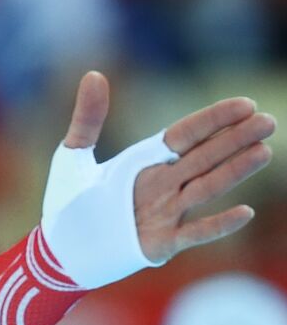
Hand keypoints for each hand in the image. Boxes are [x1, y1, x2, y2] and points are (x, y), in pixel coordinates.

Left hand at [64, 71, 275, 262]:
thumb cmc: (67, 203)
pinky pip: (193, 233)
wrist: (58, 250)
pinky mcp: (160, 244)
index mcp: (146, 162)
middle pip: (205, 157)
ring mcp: (165, 214)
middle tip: (269, 122)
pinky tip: (244, 212)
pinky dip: (217, 225)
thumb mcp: (73, 156)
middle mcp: (162, 185)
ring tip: (264, 152)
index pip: (187, 135)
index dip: (215, 120)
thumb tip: (94, 74)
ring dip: (235, 172)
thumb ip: (88, 119)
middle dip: (236, 140)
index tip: (245, 104)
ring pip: (206, 188)